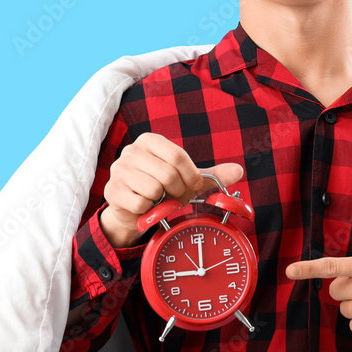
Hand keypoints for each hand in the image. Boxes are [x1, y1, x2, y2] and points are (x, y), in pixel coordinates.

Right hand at [99, 132, 243, 247]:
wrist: (134, 210)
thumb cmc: (163, 190)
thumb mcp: (188, 180)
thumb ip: (212, 175)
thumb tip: (240, 170)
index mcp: (151, 141)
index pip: (178, 156)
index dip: (190, 176)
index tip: (192, 186)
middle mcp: (132, 151)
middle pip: (167, 174)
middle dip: (176, 191)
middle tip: (173, 195)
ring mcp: (118, 169)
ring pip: (153, 189)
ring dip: (161, 201)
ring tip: (156, 199)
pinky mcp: (112, 190)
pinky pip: (140, 204)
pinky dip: (147, 210)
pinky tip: (144, 206)